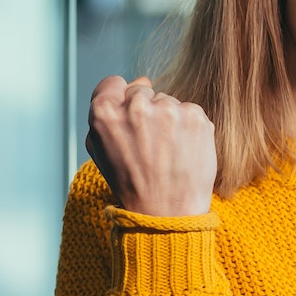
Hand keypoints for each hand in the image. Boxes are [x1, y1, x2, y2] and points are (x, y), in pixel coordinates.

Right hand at [85, 75, 217, 216]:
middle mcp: (136, 105)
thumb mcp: (100, 151)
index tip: (128, 117)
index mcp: (105, 112)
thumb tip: (127, 85)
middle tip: (149, 144)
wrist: (167, 213)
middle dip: (146, 111)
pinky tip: (183, 151)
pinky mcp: (195, 116)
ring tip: (167, 152)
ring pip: (168, 101)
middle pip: (142, 90)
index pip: (113, 83)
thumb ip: (103, 116)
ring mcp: (168, 109)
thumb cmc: (132, 185)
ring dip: (169, 120)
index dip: (120, 99)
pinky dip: (189, 128)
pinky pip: (190, 111)